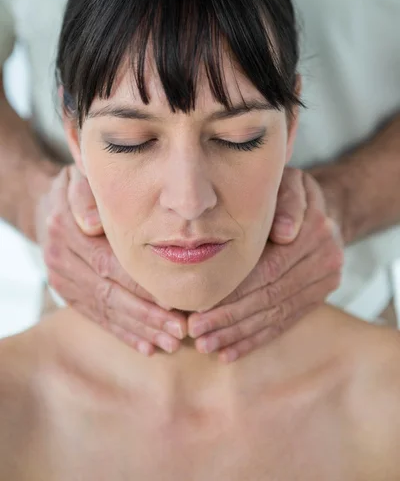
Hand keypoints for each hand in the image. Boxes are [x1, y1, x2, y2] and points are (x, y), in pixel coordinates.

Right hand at [36, 165, 186, 355]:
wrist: (48, 201)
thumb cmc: (79, 184)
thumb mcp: (81, 176)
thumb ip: (87, 197)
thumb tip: (93, 224)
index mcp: (65, 226)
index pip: (110, 262)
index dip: (142, 283)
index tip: (173, 299)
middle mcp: (60, 256)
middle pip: (109, 291)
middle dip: (147, 314)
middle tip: (180, 330)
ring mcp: (61, 278)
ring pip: (105, 309)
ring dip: (139, 328)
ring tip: (171, 342)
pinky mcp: (66, 293)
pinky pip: (95, 316)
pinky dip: (122, 332)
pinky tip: (147, 346)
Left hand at [188, 168, 343, 362]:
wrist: (319, 208)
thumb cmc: (286, 191)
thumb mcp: (287, 183)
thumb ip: (286, 202)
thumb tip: (285, 232)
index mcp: (315, 229)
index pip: (268, 268)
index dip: (234, 288)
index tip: (201, 304)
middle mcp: (325, 257)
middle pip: (270, 295)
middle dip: (230, 317)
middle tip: (196, 331)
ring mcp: (325, 281)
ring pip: (275, 313)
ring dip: (238, 333)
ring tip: (206, 345)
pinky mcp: (318, 297)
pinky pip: (285, 321)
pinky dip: (255, 339)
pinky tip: (229, 352)